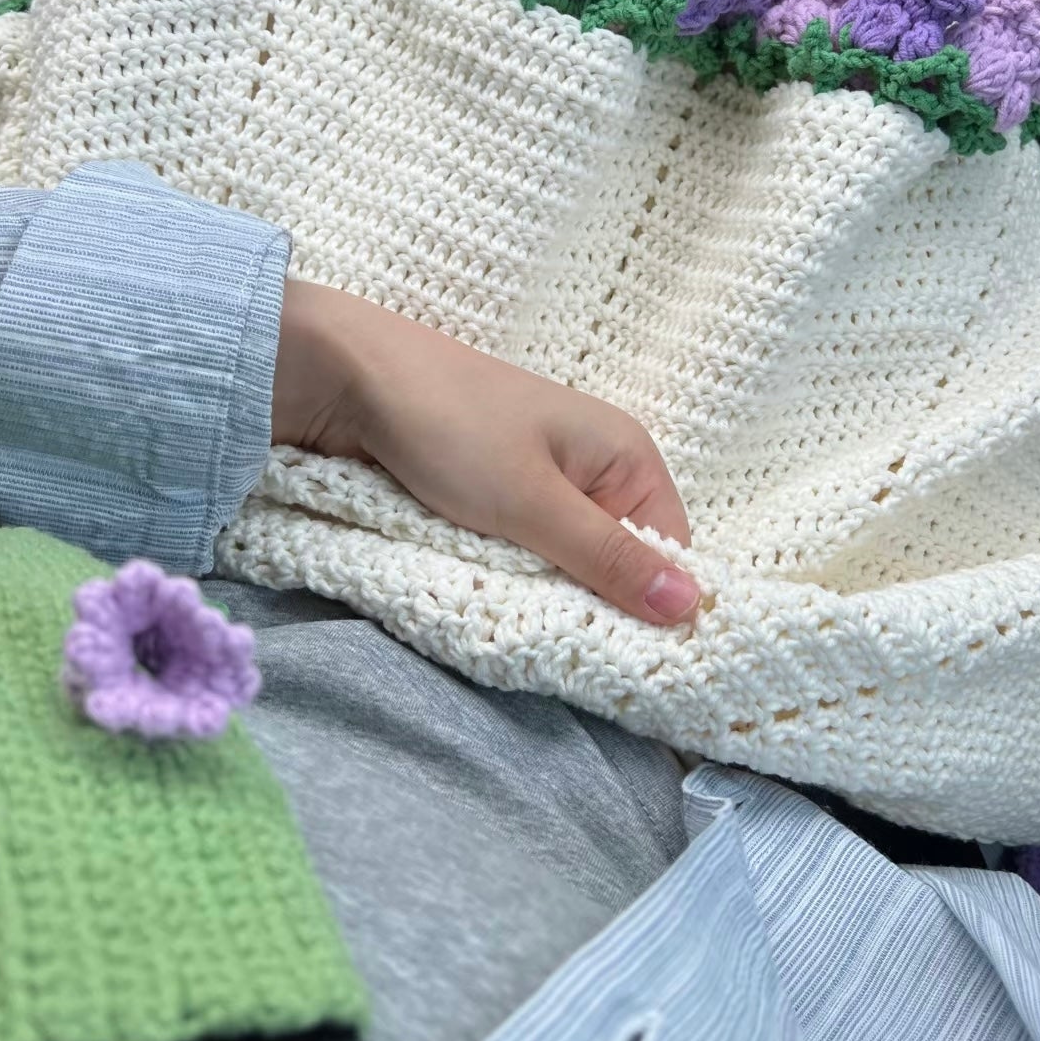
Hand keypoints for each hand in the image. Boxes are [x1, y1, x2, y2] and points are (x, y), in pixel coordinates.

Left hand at [271, 280, 699, 624]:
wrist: (348, 378)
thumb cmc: (449, 426)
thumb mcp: (532, 504)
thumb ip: (608, 558)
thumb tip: (692, 607)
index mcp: (627, 453)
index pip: (670, 550)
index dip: (652, 605)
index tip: (626, 662)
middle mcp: (596, 465)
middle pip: (620, 560)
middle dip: (593, 604)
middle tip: (562, 645)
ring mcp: (547, 480)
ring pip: (568, 562)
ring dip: (546, 593)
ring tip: (520, 622)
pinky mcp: (500, 494)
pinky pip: (527, 552)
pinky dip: (512, 575)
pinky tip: (491, 595)